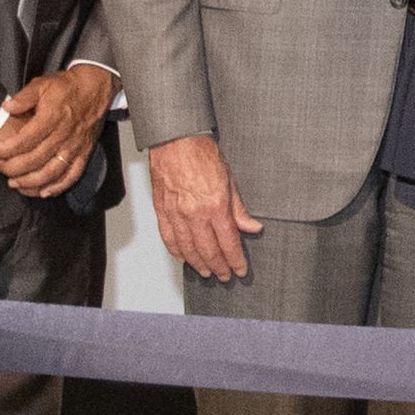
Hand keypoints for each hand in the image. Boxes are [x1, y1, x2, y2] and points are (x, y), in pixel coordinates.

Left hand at [0, 64, 115, 197]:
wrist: (95, 87)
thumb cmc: (67, 87)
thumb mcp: (42, 84)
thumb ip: (23, 97)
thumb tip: (6, 107)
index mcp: (52, 118)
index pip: (24, 141)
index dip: (4, 150)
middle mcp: (63, 135)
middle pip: (34, 160)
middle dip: (12, 168)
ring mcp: (75, 147)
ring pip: (51, 172)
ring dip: (31, 182)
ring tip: (15, 183)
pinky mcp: (83, 153)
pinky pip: (71, 176)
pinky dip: (57, 187)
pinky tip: (43, 192)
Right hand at [148, 132, 263, 282]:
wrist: (176, 139)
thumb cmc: (202, 154)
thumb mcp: (230, 180)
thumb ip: (239, 209)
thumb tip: (252, 227)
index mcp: (215, 206)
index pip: (228, 242)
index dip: (236, 260)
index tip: (240, 269)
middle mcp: (195, 213)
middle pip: (208, 251)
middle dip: (219, 267)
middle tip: (225, 275)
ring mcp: (176, 213)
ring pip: (187, 249)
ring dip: (198, 264)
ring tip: (207, 271)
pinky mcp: (162, 210)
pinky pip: (168, 238)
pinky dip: (176, 251)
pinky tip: (183, 257)